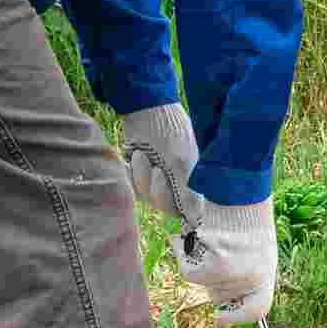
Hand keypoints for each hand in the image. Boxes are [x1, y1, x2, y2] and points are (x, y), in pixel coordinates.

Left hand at [124, 104, 201, 228]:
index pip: (187, 209)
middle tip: (157, 166)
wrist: (145, 108)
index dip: (177, 204)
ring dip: (141, 175)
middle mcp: (175, 182)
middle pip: (162, 204)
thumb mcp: (180, 163)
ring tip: (142, 154)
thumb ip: (187, 193)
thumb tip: (196, 220)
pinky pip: (132, 185)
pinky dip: (130, 173)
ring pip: (145, 195)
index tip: (168, 185)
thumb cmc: (168, 132)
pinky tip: (133, 156)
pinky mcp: (138, 171)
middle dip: (155, 186)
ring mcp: (156, 177)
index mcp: (192, 180)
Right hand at [172, 198, 276, 324]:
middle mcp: (252, 279)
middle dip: (211, 279)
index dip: (238, 317)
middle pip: (220, 296)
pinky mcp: (215, 266)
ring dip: (195, 263)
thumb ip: (246, 276)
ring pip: (202, 283)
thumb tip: (221, 304)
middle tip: (211, 256)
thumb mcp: (256, 251)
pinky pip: (189, 271)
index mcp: (266, 275)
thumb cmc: (245, 219)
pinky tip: (182, 238)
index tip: (220, 317)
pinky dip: (182, 254)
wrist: (237, 194)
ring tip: (200, 239)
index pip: (256, 311)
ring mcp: (234, 275)